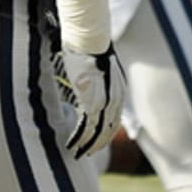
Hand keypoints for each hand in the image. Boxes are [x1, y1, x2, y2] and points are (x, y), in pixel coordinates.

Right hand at [56, 44, 126, 158]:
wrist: (90, 37)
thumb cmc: (89, 46)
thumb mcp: (97, 65)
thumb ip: (96, 77)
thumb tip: (87, 78)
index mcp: (119, 88)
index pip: (116, 117)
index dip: (107, 131)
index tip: (98, 141)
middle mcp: (116, 96)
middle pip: (110, 127)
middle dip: (98, 143)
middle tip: (87, 153)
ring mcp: (106, 100)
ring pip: (99, 131)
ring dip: (88, 145)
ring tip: (78, 154)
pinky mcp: (93, 100)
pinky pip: (87, 126)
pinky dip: (79, 138)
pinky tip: (72, 145)